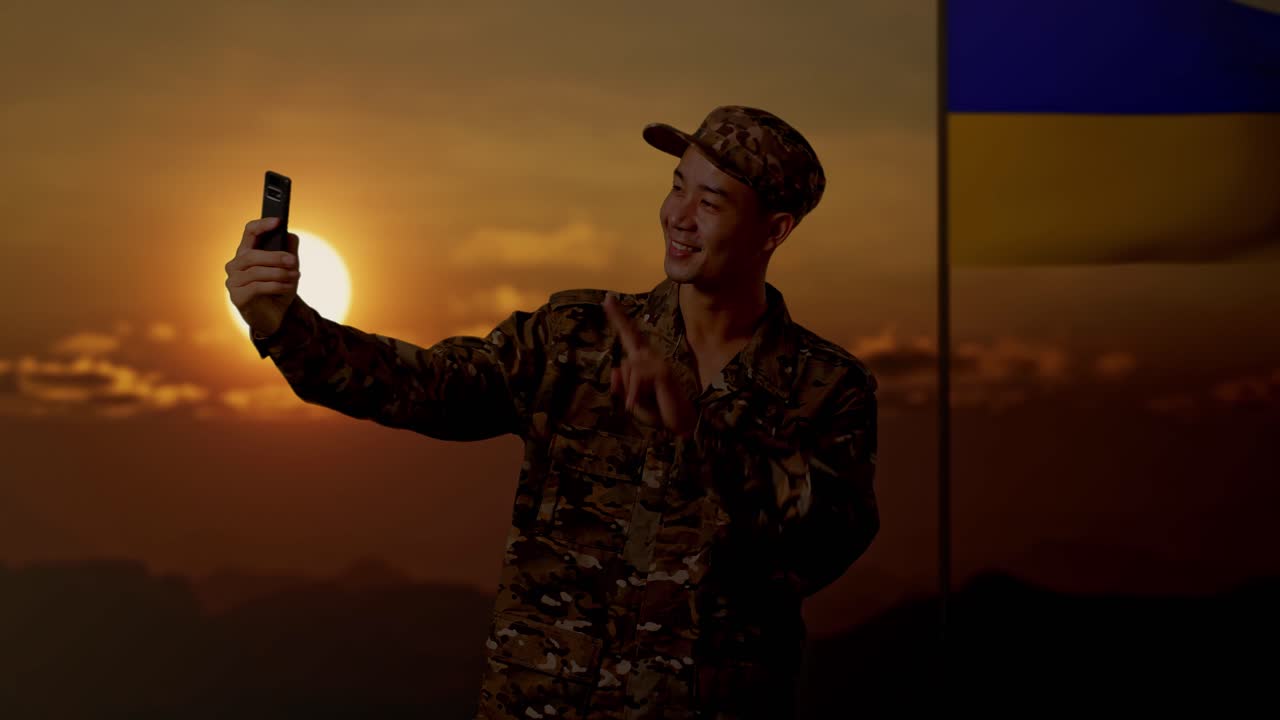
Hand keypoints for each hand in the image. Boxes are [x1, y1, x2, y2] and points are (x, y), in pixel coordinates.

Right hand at [225, 217, 300, 337]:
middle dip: (275, 257)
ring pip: (255, 272)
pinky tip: (287, 288)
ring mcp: (233, 282)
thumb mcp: (289, 269)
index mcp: (246, 253)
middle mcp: (235, 265)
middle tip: (293, 261)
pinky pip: (256, 287)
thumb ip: (289, 251)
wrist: (275, 317)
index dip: (262, 225)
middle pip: (252, 254)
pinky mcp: (237, 298)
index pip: (249, 232)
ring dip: (278, 273)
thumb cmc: (278, 290)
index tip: (278, 221)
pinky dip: (275, 286)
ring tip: (295, 276)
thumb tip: (291, 235)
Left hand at [603, 292, 696, 437]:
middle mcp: (651, 357)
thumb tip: (615, 369)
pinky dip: (634, 393)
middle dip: (618, 318)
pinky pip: (637, 376)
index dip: (619, 318)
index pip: (630, 336)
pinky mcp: (662, 371)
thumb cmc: (658, 413)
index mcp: (643, 362)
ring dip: (630, 389)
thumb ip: (623, 387)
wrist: (678, 426)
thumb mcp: (633, 401)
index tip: (607, 299)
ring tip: (641, 400)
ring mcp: (658, 362)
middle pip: (628, 341)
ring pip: (629, 366)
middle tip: (607, 298)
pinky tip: (639, 401)